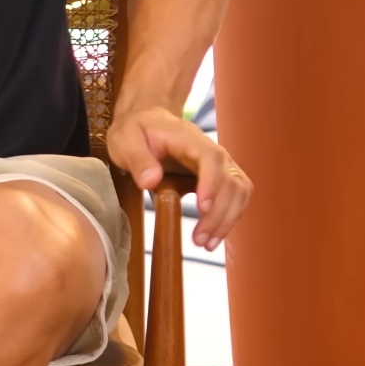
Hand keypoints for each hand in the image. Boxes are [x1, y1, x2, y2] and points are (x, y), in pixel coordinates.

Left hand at [105, 105, 252, 249]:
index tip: (203, 207)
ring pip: (239, 191)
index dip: (212, 182)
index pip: (211, 158)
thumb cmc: (136, 131)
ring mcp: (220, 164)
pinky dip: (230, 217)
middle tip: (199, 239)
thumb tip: (151, 181)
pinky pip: (236, 197)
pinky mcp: (221, 177)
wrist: (147, 122)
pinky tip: (214, 236)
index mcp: (189, 138)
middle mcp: (212, 150)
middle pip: (230, 180)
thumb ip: (137, 159)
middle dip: (219, 212)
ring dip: (227, 219)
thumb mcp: (125, 140)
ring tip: (207, 243)